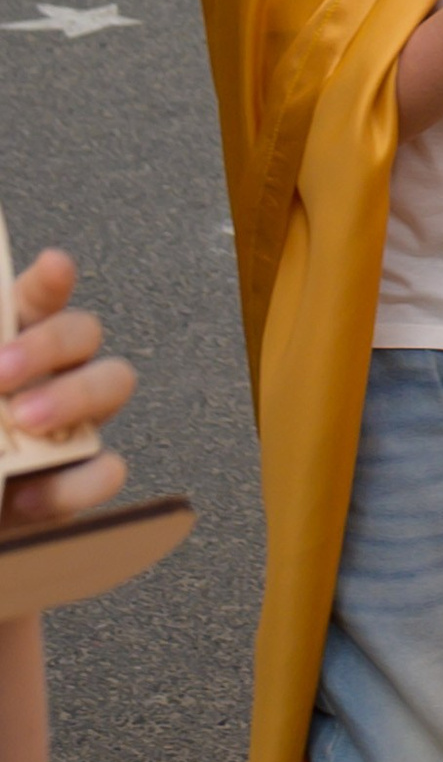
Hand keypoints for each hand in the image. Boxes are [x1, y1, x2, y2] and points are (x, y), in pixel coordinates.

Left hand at [0, 250, 133, 522]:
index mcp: (12, 346)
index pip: (38, 298)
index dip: (50, 280)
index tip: (53, 266)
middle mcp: (49, 378)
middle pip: (83, 331)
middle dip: (50, 344)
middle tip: (3, 373)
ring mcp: (71, 428)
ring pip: (113, 383)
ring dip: (73, 397)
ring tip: (26, 422)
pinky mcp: (76, 483)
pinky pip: (106, 471)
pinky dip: (72, 484)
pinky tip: (26, 495)